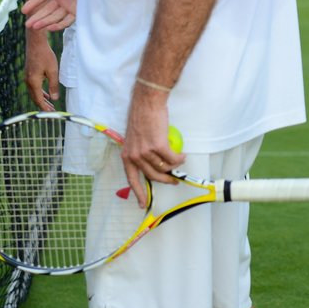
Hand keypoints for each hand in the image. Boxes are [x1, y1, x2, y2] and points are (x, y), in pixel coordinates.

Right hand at [23, 0, 82, 30]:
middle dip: (37, 17)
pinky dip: (59, 25)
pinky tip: (50, 28)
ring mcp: (68, 5)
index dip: (32, 4)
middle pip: (46, 10)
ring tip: (36, 27)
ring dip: (45, 22)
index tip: (23, 11)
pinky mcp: (77, 12)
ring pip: (54, 16)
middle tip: (27, 25)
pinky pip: (67, 20)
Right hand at [24, 37, 59, 110]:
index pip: (38, 99)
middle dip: (43, 105)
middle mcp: (28, 81)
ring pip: (34, 92)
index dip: (44, 107)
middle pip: (35, 97)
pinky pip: (34, 86)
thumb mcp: (53, 71)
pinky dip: (40, 91)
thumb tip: (54, 98)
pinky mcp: (29, 72)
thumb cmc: (45, 55)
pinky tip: (45, 93)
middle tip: (51, 111)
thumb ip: (53, 86)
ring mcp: (27, 76)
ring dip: (42, 98)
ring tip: (49, 104)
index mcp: (34, 82)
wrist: (35, 42)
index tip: (50, 113)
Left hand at [121, 92, 184, 206]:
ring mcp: (146, 151)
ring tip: (179, 161)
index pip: (131, 179)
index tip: (142, 204)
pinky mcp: (158, 146)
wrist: (147, 103)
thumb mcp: (134, 139)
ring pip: (164, 167)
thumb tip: (151, 166)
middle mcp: (134, 155)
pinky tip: (182, 155)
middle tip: (174, 180)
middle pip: (153, 176)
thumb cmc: (142, 118)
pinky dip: (180, 158)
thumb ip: (140, 153)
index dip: (138, 193)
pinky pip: (173, 159)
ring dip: (174, 166)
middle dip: (166, 180)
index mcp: (126, 155)